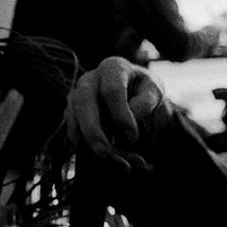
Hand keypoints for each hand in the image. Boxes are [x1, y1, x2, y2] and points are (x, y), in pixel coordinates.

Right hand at [65, 56, 168, 170]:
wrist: (133, 91)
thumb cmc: (144, 90)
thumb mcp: (154, 92)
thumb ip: (144, 104)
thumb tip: (126, 125)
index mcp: (114, 68)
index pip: (112, 90)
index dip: (121, 116)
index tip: (132, 136)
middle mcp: (90, 78)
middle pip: (84, 103)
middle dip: (93, 131)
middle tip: (106, 153)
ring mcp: (76, 94)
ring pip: (73, 117)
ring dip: (88, 141)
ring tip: (109, 159)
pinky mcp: (71, 112)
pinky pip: (73, 129)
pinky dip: (85, 146)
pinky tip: (102, 156)